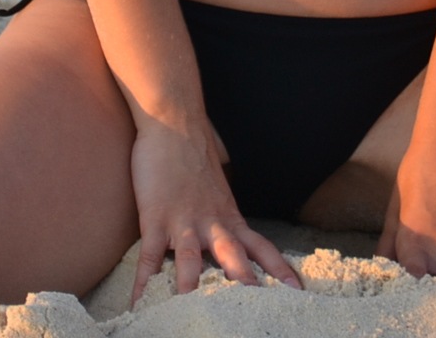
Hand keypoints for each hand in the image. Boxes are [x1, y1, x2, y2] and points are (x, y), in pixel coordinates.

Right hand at [128, 119, 303, 302]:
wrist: (174, 122)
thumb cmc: (194, 153)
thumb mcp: (217, 187)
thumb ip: (223, 210)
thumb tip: (230, 225)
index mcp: (229, 216)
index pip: (262, 247)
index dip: (279, 270)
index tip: (296, 290)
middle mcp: (212, 223)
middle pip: (235, 258)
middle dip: (245, 285)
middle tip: (258, 307)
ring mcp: (184, 222)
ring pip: (194, 262)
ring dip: (195, 289)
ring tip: (194, 313)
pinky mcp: (156, 219)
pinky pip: (150, 258)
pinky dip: (144, 283)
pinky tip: (139, 303)